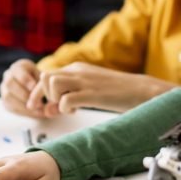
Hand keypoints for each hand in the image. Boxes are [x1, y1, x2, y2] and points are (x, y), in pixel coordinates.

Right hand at [0, 59, 44, 117]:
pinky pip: (11, 107)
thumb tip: (46, 91)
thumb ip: (44, 82)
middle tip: (39, 103)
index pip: (18, 71)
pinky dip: (24, 112)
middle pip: (9, 83)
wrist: (35, 88)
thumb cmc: (41, 81)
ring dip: (24, 105)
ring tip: (39, 110)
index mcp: (18, 67)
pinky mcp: (5, 101)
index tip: (35, 87)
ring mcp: (4, 89)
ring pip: (8, 97)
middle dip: (24, 94)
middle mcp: (8, 76)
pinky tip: (35, 113)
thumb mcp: (43, 77)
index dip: (26, 80)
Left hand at [35, 63, 174, 115]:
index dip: (38, 92)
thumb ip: (68, 95)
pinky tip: (76, 111)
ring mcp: (85, 82)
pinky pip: (67, 100)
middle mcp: (78, 71)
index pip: (45, 74)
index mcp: (77, 68)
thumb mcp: (88, 88)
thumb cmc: (115, 92)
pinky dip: (65, 108)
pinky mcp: (93, 94)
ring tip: (66, 108)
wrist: (141, 90)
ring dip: (54, 99)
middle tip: (54, 108)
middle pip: (45, 77)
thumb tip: (47, 109)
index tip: (39, 107)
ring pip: (53, 84)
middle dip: (43, 95)